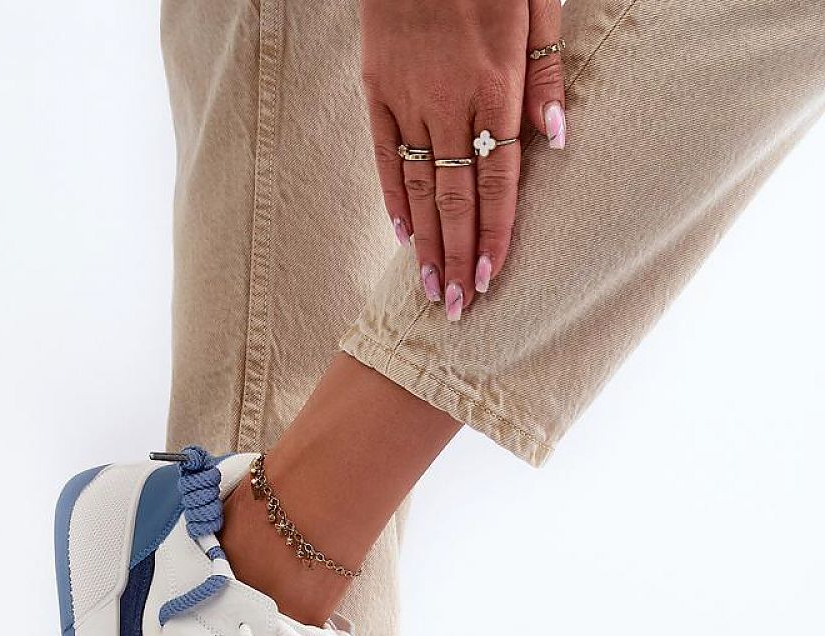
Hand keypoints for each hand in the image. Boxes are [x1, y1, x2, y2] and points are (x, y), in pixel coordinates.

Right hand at [359, 0, 566, 319]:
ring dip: (424, 244)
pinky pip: (383, 155)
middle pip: (454, 197)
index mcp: (495, 83)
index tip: (489, 279)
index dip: (493, 233)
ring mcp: (407, 98)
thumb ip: (546, 70)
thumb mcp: (536, 1)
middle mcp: (448, 100)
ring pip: (419, 186)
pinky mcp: (376, 89)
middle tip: (454, 309)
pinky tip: (401, 236)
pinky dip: (393, 198)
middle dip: (456, 257)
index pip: (497, 179)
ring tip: (428, 289)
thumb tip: (556, 138)